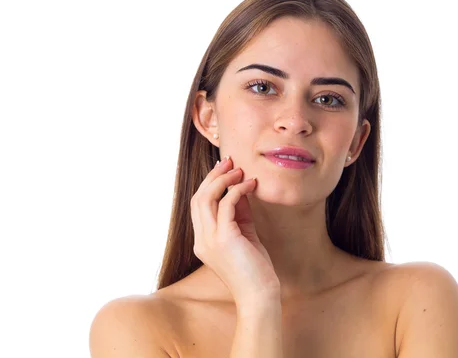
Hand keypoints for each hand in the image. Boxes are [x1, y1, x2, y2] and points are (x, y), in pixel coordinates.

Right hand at [190, 155, 279, 303]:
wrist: (260, 295)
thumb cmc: (255, 269)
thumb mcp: (245, 235)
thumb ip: (240, 213)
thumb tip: (241, 188)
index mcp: (203, 241)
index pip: (198, 205)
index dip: (210, 184)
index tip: (225, 169)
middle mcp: (201, 240)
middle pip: (198, 198)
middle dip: (213, 176)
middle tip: (230, 162)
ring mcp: (209, 240)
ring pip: (206, 198)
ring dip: (223, 180)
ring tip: (240, 170)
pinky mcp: (224, 239)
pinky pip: (226, 205)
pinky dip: (237, 190)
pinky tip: (250, 185)